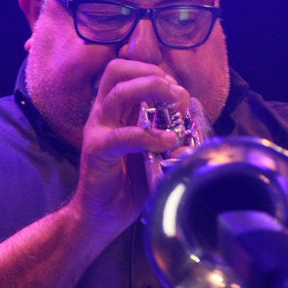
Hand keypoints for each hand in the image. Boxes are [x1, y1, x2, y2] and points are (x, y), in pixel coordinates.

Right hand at [72, 59, 189, 238]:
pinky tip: (166, 141)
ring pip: (119, 92)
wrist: (101, 216)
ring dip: (150, 90)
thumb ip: (168, 139)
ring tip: (173, 105)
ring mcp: (97, 129)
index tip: (178, 92)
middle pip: (117, 70)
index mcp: (115, 110)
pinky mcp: (96, 150)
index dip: (155, 73)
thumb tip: (191, 132)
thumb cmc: (127, 184)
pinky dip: (149, 135)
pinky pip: (123, 135)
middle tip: (173, 92)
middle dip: (150, 73)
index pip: (128, 72)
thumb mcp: (153, 155)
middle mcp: (103, 113)